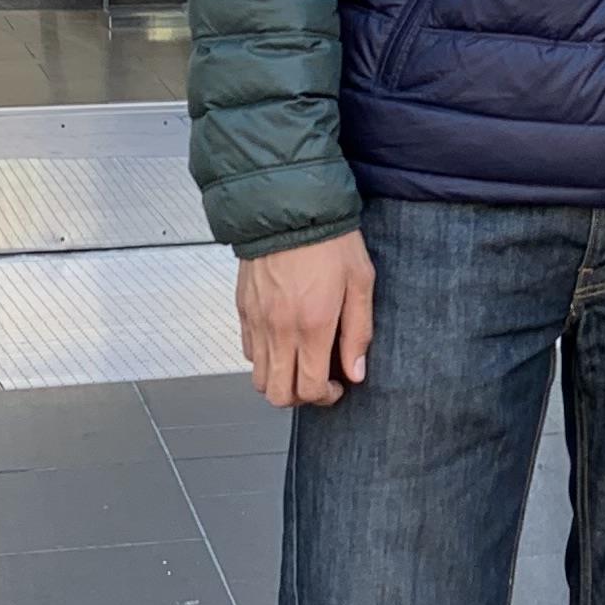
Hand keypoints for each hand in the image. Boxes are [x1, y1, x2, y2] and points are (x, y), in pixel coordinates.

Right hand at [236, 231, 373, 407]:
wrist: (289, 207)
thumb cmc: (330, 240)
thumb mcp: (361, 282)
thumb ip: (358, 332)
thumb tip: (356, 371)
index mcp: (312, 325)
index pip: (308, 389)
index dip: (324, 398)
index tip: (336, 386)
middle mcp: (279, 328)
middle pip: (277, 394)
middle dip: (299, 398)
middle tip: (317, 381)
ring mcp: (257, 320)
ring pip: (257, 377)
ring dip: (279, 379)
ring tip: (299, 362)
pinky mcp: (243, 308)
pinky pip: (247, 350)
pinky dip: (263, 357)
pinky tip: (282, 341)